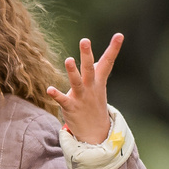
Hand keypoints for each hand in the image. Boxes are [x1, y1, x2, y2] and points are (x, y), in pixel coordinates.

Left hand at [47, 33, 124, 147]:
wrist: (95, 133)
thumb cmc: (94, 104)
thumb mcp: (99, 86)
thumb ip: (98, 71)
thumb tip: (100, 58)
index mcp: (98, 81)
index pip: (107, 62)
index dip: (113, 48)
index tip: (120, 34)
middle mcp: (91, 87)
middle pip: (89, 68)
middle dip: (87, 55)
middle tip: (85, 40)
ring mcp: (81, 97)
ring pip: (77, 82)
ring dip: (72, 71)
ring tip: (69, 59)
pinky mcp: (71, 107)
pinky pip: (63, 100)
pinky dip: (56, 95)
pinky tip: (49, 89)